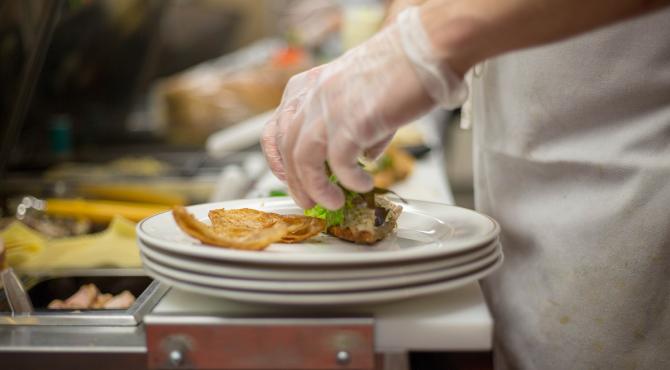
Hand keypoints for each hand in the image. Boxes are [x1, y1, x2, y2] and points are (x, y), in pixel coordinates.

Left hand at [261, 7, 466, 209]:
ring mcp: (329, 107)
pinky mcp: (351, 121)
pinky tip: (362, 183)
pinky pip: (339, 163)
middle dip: (296, 183)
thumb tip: (362, 156)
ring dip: (315, 188)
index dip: (279, 161)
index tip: (290, 179)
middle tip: (309, 202)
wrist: (426, 49)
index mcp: (309, 86)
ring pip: (303, 160)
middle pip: (287, 148)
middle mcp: (313, 95)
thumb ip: (353, 125)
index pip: (277, 129)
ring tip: (332, 202)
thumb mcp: (362, 96)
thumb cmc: (401, 68)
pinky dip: (348, 180)